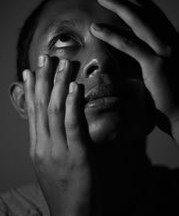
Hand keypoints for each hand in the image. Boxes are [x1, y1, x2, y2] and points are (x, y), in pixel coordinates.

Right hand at [22, 56, 93, 215]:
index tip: (31, 71)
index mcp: (38, 148)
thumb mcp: (53, 164)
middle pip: (42, 106)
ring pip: (56, 111)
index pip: (32, 113)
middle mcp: (44, 147)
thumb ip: (53, 142)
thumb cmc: (66, 190)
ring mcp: (59, 151)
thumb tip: (59, 122)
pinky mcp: (77, 157)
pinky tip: (74, 87)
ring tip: (63, 63)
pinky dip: (73, 104)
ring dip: (59, 84)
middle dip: (44, 80)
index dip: (32, 90)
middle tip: (45, 57)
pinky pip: (72, 125)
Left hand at [90, 0, 178, 133]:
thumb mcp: (163, 70)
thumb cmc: (171, 96)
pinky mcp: (156, 65)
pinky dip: (111, 35)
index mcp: (174, 42)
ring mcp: (166, 51)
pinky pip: (130, 45)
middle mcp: (172, 41)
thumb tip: (135, 50)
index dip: (139, 0)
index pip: (155, 15)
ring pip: (138, 22)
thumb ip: (151, 56)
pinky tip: (96, 28)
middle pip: (146, 12)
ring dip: (118, 6)